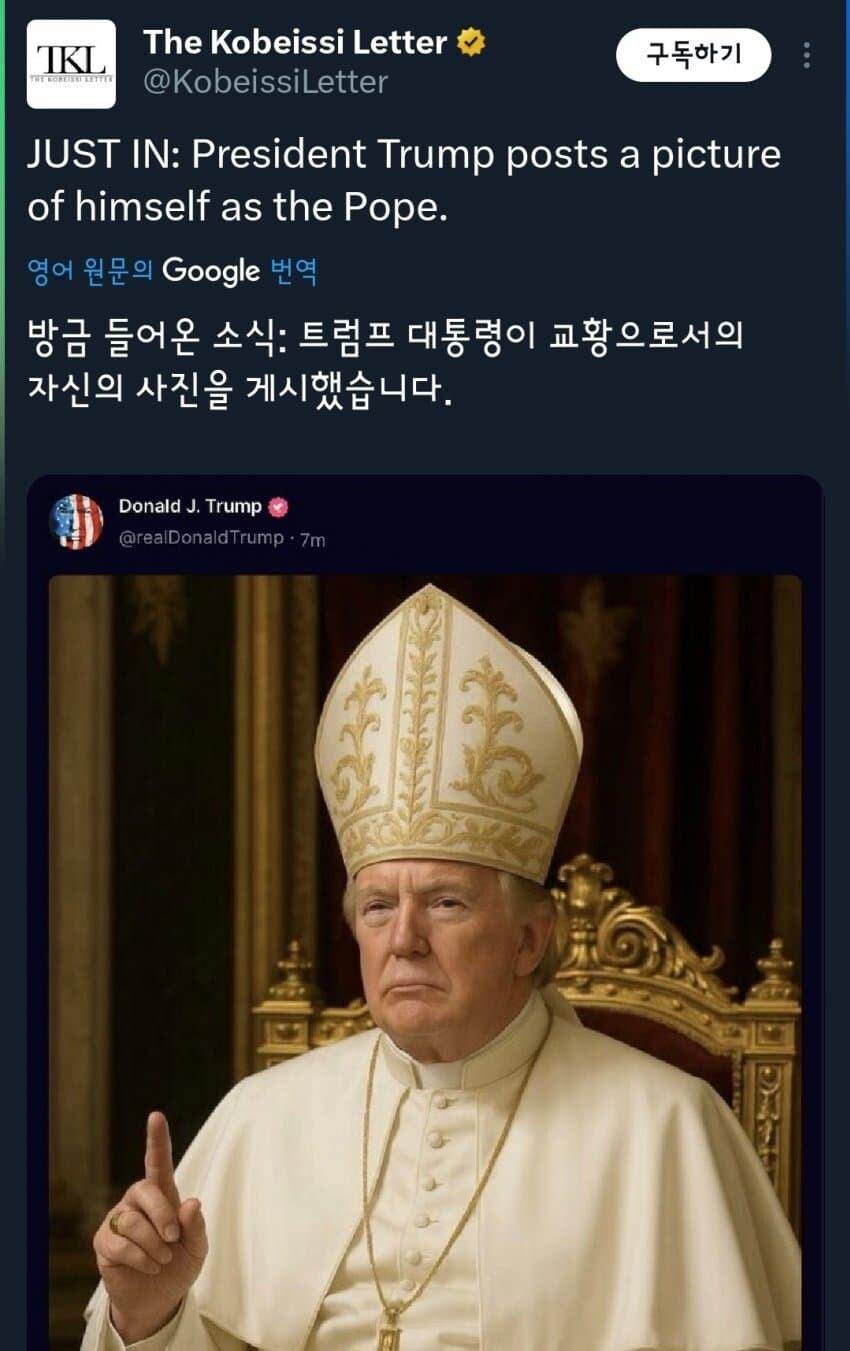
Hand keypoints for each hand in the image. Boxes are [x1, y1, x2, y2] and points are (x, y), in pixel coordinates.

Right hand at [93, 1112, 207, 1343]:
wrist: (159, 1300)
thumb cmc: (179, 1265)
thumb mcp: (197, 1247)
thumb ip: (196, 1226)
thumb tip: (191, 1202)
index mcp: (164, 1196)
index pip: (158, 1163)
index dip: (156, 1140)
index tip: (156, 1116)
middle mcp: (138, 1202)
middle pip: (145, 1189)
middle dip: (162, 1214)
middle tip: (173, 1238)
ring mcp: (118, 1221)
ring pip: (132, 1221)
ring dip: (153, 1244)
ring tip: (163, 1260)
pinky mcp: (104, 1242)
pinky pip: (119, 1244)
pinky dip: (140, 1258)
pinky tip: (149, 1267)